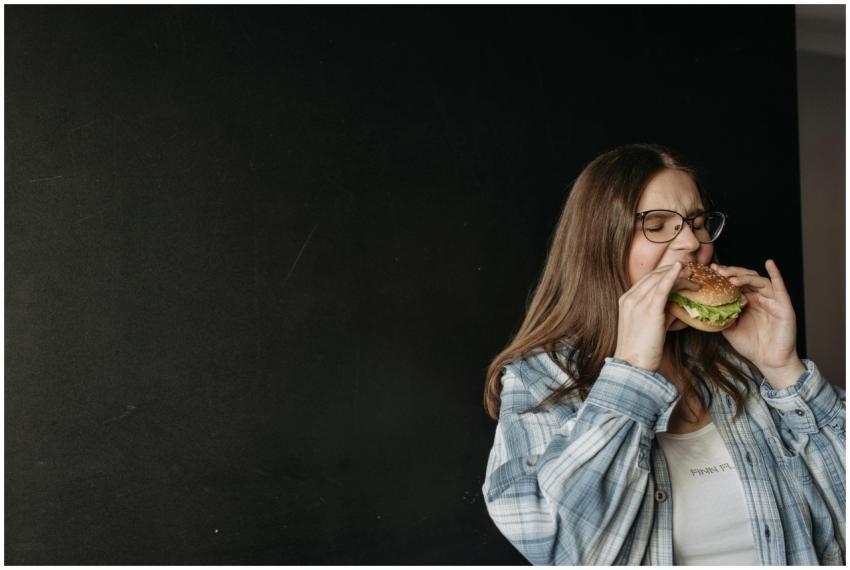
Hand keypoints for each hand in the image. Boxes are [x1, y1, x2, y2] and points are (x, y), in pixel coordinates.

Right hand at [614, 262, 700, 371]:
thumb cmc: (641, 350)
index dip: (664, 273)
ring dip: (678, 275)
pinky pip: (661, 288)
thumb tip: (678, 308)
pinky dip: (671, 276)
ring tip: (693, 277)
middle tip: (691, 271)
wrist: (632, 365)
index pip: (647, 280)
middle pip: (653, 276)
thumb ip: (661, 314)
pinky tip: (680, 269)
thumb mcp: (649, 326)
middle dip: (673, 271)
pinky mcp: (649, 311)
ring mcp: (637, 303)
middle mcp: (629, 299)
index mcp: (626, 301)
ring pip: (659, 280)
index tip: (679, 272)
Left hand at [711, 260, 802, 375]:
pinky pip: (779, 287)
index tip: (711, 270)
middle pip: (746, 278)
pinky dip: (776, 274)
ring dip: (744, 277)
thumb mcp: (729, 329)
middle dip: (732, 273)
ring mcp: (772, 300)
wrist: (769, 361)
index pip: (736, 283)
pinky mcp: (784, 305)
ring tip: (731, 278)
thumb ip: (721, 315)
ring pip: (759, 280)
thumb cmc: (751, 345)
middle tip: (718, 271)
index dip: (724, 276)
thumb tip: (705, 306)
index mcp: (747, 301)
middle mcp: (760, 298)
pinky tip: (770, 263)